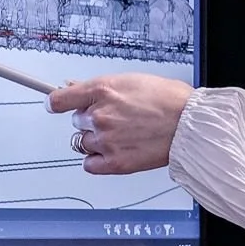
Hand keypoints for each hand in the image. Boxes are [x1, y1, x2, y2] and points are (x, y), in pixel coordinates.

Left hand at [47, 73, 196, 174]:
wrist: (191, 124)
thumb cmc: (170, 100)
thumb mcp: (132, 80)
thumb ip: (101, 87)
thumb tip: (76, 88)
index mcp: (103, 90)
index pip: (60, 99)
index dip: (55, 102)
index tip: (54, 105)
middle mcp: (100, 116)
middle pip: (76, 121)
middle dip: (91, 119)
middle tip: (115, 118)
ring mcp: (106, 141)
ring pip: (83, 142)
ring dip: (96, 140)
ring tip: (121, 135)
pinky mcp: (115, 163)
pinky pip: (90, 164)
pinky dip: (98, 160)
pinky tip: (114, 152)